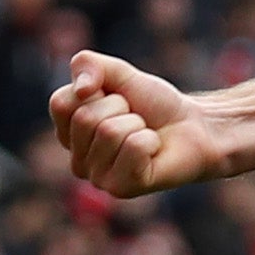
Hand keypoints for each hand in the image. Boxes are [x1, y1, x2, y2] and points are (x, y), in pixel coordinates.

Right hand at [50, 51, 229, 197]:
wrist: (193, 126)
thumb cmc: (153, 104)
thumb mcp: (119, 73)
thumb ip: (89, 65)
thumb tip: (81, 89)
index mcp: (68, 133)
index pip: (61, 103)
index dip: (95, 90)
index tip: (116, 98)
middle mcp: (77, 161)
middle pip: (85, 118)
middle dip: (119, 107)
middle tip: (136, 118)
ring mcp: (98, 178)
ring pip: (110, 132)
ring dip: (137, 124)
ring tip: (145, 133)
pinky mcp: (122, 188)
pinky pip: (133, 147)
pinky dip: (150, 140)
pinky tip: (154, 150)